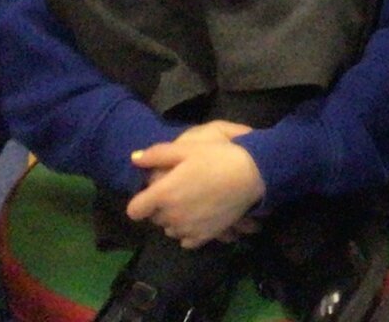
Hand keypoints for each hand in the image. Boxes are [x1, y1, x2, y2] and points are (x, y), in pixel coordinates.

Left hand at [126, 126, 263, 247]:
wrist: (254, 173)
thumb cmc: (219, 157)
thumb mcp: (188, 148)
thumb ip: (158, 154)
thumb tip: (134, 158)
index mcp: (163, 194)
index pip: (134, 210)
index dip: (141, 201)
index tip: (153, 193)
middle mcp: (171, 215)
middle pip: (154, 218)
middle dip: (161, 207)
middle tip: (180, 191)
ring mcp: (187, 228)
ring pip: (170, 229)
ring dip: (175, 219)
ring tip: (192, 203)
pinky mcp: (204, 237)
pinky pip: (186, 240)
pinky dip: (189, 232)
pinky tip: (200, 218)